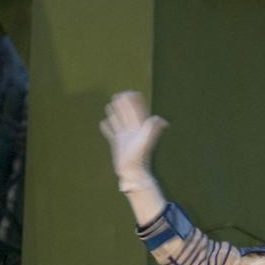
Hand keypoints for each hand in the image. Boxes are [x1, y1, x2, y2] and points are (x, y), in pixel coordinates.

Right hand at [100, 91, 167, 223]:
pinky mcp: (116, 144)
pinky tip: (103, 123)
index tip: (132, 92)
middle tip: (119, 94)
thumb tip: (161, 120)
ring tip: (110, 104)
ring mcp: (123, 137)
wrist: (132, 172)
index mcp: (139, 128)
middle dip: (123, 104)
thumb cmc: (139, 158)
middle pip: (127, 114)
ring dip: (115, 113)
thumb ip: (152, 129)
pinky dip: (107, 128)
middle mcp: (131, 131)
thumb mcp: (145, 141)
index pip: (137, 112)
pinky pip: (110, 133)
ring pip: (118, 121)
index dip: (135, 102)